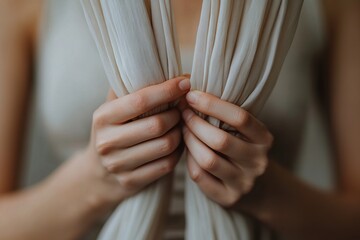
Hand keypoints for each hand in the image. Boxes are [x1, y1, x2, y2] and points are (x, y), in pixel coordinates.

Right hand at [85, 76, 189, 206]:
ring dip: (181, 133)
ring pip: (165, 146)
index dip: (167, 90)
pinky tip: (179, 144)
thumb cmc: (112, 133)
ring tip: (183, 125)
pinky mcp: (131, 182)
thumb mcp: (112, 109)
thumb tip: (170, 69)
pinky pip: (167, 165)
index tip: (185, 81)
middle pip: (157, 125)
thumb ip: (131, 89)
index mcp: (102, 117)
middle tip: (185, 108)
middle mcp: (107, 142)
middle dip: (177, 114)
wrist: (96, 175)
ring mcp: (118, 165)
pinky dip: (179, 152)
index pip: (140, 100)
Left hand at [180, 90, 272, 206]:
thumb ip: (226, 116)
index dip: (212, 104)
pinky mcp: (228, 198)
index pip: (240, 118)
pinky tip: (188, 151)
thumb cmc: (244, 149)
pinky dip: (189, 161)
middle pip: (220, 140)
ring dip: (189, 141)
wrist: (260, 188)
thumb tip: (191, 92)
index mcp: (264, 139)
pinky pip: (200, 176)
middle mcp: (257, 162)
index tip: (191, 95)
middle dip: (195, 123)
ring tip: (183, 130)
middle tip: (182, 113)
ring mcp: (244, 183)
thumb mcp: (245, 132)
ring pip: (207, 159)